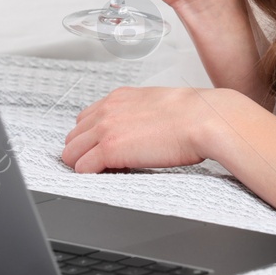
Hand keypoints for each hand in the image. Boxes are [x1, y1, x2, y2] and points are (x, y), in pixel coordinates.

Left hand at [60, 86, 226, 172]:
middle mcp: (107, 110)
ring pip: (72, 154)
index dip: (91, 138)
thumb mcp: (155, 104)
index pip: (84, 120)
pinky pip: (82, 168)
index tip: (102, 149)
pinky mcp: (109, 150)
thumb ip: (136, 113)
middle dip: (84, 152)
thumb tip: (136, 129)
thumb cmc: (191, 115)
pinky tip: (110, 176)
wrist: (203, 119)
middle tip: (103, 164)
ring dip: (85, 165)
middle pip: (73, 137)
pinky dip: (91, 176)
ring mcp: (105, 130)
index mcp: (118, 98)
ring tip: (108, 172)